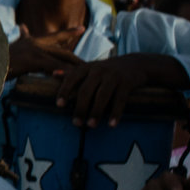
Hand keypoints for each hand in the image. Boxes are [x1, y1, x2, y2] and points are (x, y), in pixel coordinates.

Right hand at [7, 33, 81, 80]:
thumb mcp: (11, 44)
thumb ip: (21, 37)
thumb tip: (23, 26)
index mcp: (31, 41)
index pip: (55, 36)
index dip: (69, 33)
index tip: (82, 29)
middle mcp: (35, 43)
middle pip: (62, 51)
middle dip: (77, 60)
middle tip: (90, 66)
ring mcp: (34, 51)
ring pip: (60, 59)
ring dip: (73, 68)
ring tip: (84, 75)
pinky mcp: (31, 59)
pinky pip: (52, 66)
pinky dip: (62, 72)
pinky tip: (71, 78)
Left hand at [54, 53, 182, 126]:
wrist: (135, 64)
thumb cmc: (107, 69)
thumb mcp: (90, 68)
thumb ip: (73, 72)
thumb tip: (53, 74)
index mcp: (87, 67)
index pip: (72, 78)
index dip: (64, 91)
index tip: (59, 105)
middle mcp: (99, 70)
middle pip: (86, 90)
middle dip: (80, 108)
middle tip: (76, 123)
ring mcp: (113, 76)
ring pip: (102, 96)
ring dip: (96, 112)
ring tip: (91, 125)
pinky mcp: (127, 83)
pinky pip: (120, 100)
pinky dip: (116, 113)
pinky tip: (112, 124)